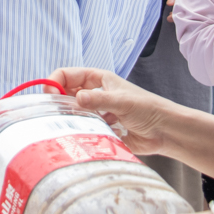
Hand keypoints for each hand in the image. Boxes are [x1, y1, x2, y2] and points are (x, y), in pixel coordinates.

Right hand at [48, 67, 176, 156]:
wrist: (164, 131)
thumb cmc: (147, 109)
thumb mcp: (122, 101)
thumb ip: (99, 100)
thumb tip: (77, 98)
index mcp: (97, 79)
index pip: (67, 75)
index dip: (55, 82)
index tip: (49, 95)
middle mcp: (94, 94)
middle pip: (66, 94)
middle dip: (58, 102)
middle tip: (53, 113)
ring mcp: (96, 112)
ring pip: (73, 113)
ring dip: (69, 119)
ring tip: (65, 127)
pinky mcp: (100, 129)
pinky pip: (83, 130)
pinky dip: (79, 133)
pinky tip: (80, 138)